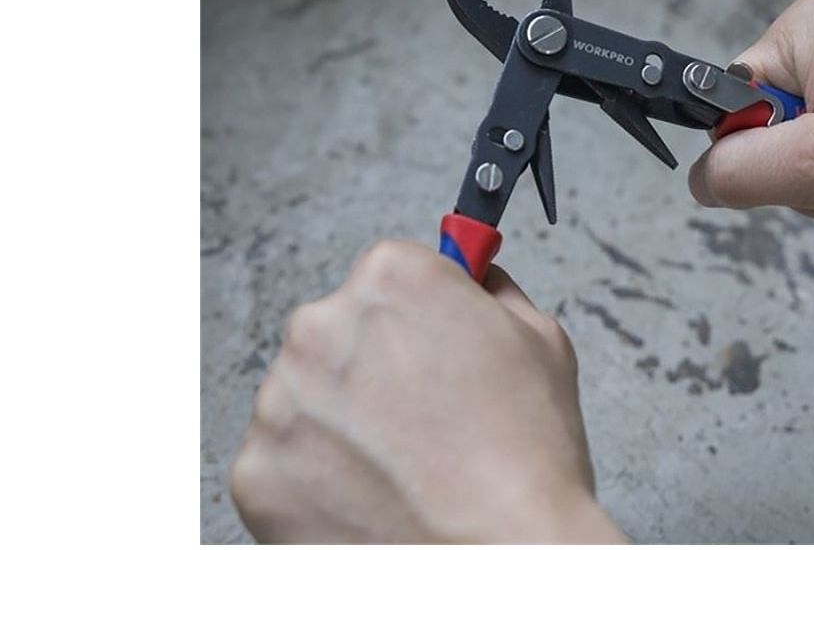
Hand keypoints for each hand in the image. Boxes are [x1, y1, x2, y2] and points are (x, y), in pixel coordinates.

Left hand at [230, 241, 624, 543]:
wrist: (503, 555)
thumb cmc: (528, 453)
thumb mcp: (540, 338)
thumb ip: (493, 291)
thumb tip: (476, 274)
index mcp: (392, 278)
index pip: (386, 275)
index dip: (415, 315)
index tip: (429, 342)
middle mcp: (323, 325)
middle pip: (337, 331)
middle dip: (372, 365)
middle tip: (423, 416)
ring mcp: (281, 400)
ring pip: (306, 397)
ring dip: (341, 422)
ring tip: (404, 466)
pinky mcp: (257, 470)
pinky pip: (282, 461)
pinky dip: (316, 480)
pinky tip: (372, 496)